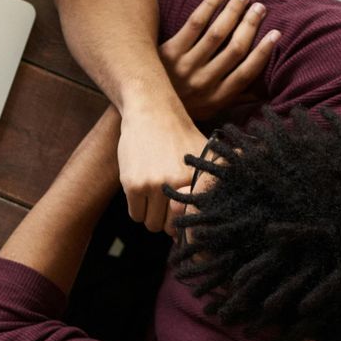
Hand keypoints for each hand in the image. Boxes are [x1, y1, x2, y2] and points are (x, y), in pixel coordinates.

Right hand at [114, 103, 211, 233]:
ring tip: (154, 201)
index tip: (181, 219)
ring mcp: (155, 185)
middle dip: (167, 222)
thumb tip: (198, 225)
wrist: (152, 114)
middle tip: (165, 209)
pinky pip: (135, 214)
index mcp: (199, 182)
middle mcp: (179, 185)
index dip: (186, 224)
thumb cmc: (179, 137)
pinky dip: (138, 210)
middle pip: (170, 227)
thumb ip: (207, 185)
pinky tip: (142, 194)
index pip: (192, 221)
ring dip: (151, 216)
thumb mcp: (203, 157)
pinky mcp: (134, 184)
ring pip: (151, 223)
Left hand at [159, 0, 276, 119]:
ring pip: (216, 34)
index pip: (247, 73)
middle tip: (260, 7)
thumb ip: (234, 100)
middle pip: (235, 49)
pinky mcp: (169, 52)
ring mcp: (184, 67)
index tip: (276, 33)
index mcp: (216, 98)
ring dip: (233, 12)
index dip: (264, 52)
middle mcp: (202, 83)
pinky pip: (194, 24)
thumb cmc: (180, 104)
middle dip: (250, 25)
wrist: (141, 104)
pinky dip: (209, 6)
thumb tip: (265, 92)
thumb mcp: (207, 110)